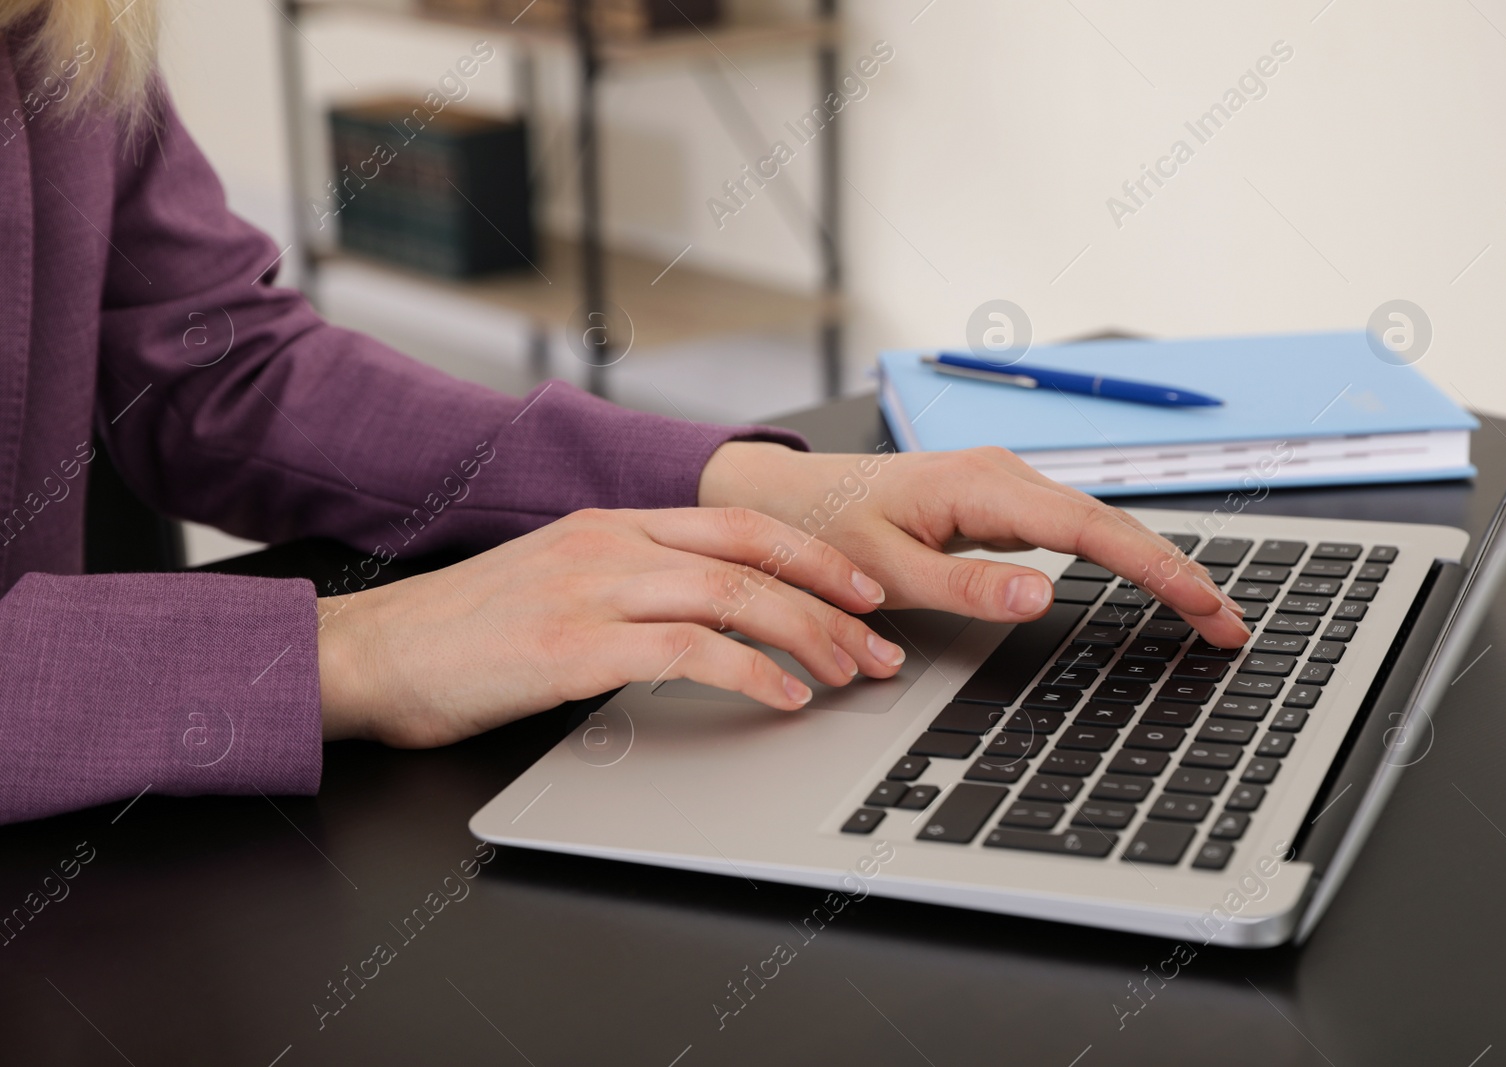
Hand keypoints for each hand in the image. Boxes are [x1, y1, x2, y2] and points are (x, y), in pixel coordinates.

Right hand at [317, 508, 906, 745]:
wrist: (369, 654)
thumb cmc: (460, 632)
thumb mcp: (556, 585)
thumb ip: (627, 587)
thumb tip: (702, 623)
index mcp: (611, 524)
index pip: (740, 524)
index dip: (813, 554)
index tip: (862, 591)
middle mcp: (610, 542)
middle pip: (753, 555)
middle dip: (832, 601)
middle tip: (880, 646)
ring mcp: (591, 587)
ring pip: (734, 593)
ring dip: (808, 637)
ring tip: (849, 677)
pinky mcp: (572, 644)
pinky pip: (688, 650)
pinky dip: (750, 673)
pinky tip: (782, 698)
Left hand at [699, 442, 1251, 647]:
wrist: (782, 497)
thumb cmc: (822, 530)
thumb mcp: (886, 571)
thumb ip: (966, 586)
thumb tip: (1044, 596)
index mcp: (980, 486)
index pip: (1091, 530)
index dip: (1157, 569)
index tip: (1205, 606)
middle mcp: (1003, 474)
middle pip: (1112, 523)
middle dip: (1177, 572)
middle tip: (1231, 626)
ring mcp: (1004, 483)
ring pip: (1099, 522)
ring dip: (1155, 563)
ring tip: (1207, 610)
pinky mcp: (998, 498)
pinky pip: (1074, 525)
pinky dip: (1119, 553)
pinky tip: (1148, 578)